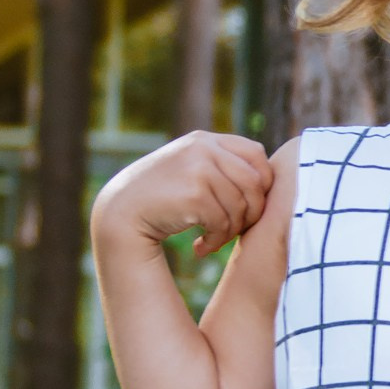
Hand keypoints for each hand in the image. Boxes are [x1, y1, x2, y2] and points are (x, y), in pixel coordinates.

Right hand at [92, 133, 274, 260]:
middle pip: (255, 183)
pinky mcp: (194, 193)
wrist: (120, 213)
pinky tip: (200, 248)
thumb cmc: (160, 196)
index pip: (256, 155)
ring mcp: (199, 169)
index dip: (262, 183)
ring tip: (212, 241)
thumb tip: (269, 181)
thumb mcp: (190, 168)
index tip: (248, 206)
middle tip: (233, 230)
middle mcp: (204, 148)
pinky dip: (216, 241)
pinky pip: (224, 222)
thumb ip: (221, 166)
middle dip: (251, 213)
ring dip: (230, 232)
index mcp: (206, 140)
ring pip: (241, 206)